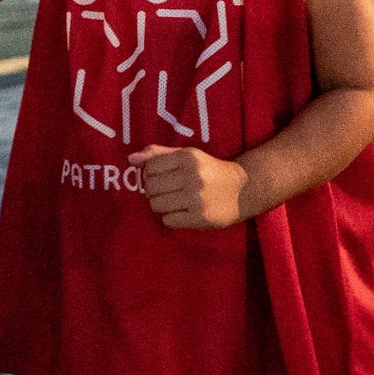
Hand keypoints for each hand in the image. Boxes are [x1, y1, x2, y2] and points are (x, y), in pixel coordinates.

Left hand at [130, 144, 247, 229]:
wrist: (243, 189)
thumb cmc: (209, 170)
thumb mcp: (187, 155)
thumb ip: (158, 154)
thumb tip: (131, 159)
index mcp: (188, 157)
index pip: (150, 168)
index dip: (151, 175)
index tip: (161, 178)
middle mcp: (192, 176)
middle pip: (151, 187)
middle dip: (154, 191)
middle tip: (167, 191)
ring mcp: (196, 198)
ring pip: (157, 205)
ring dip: (161, 205)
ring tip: (174, 202)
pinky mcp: (200, 217)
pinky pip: (168, 220)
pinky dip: (171, 217)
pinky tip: (182, 212)